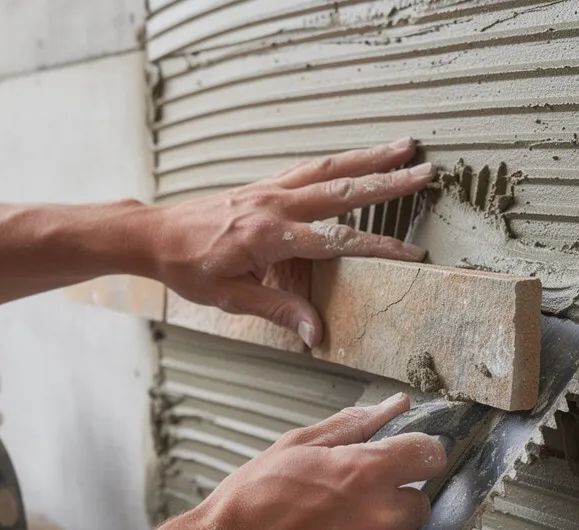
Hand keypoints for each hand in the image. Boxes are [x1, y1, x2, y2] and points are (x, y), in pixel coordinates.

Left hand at [143, 139, 433, 346]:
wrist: (153, 236)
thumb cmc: (187, 268)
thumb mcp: (231, 298)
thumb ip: (279, 310)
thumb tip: (317, 334)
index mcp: (269, 235)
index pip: (336, 240)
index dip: (376, 247)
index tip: (410, 254)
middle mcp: (274, 205)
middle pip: (342, 190)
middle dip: (387, 182)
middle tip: (425, 173)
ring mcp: (270, 189)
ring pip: (329, 168)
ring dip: (369, 157)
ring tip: (405, 147)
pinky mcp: (264, 185)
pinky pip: (309, 168)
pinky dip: (339, 160)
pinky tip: (358, 157)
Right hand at [183, 393, 447, 529]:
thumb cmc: (250, 502)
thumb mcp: (296, 447)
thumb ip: (354, 425)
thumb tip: (395, 407)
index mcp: (366, 472)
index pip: (431, 455)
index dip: (418, 455)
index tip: (405, 459)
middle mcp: (380, 516)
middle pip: (419, 502)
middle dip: (393, 498)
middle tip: (350, 500)